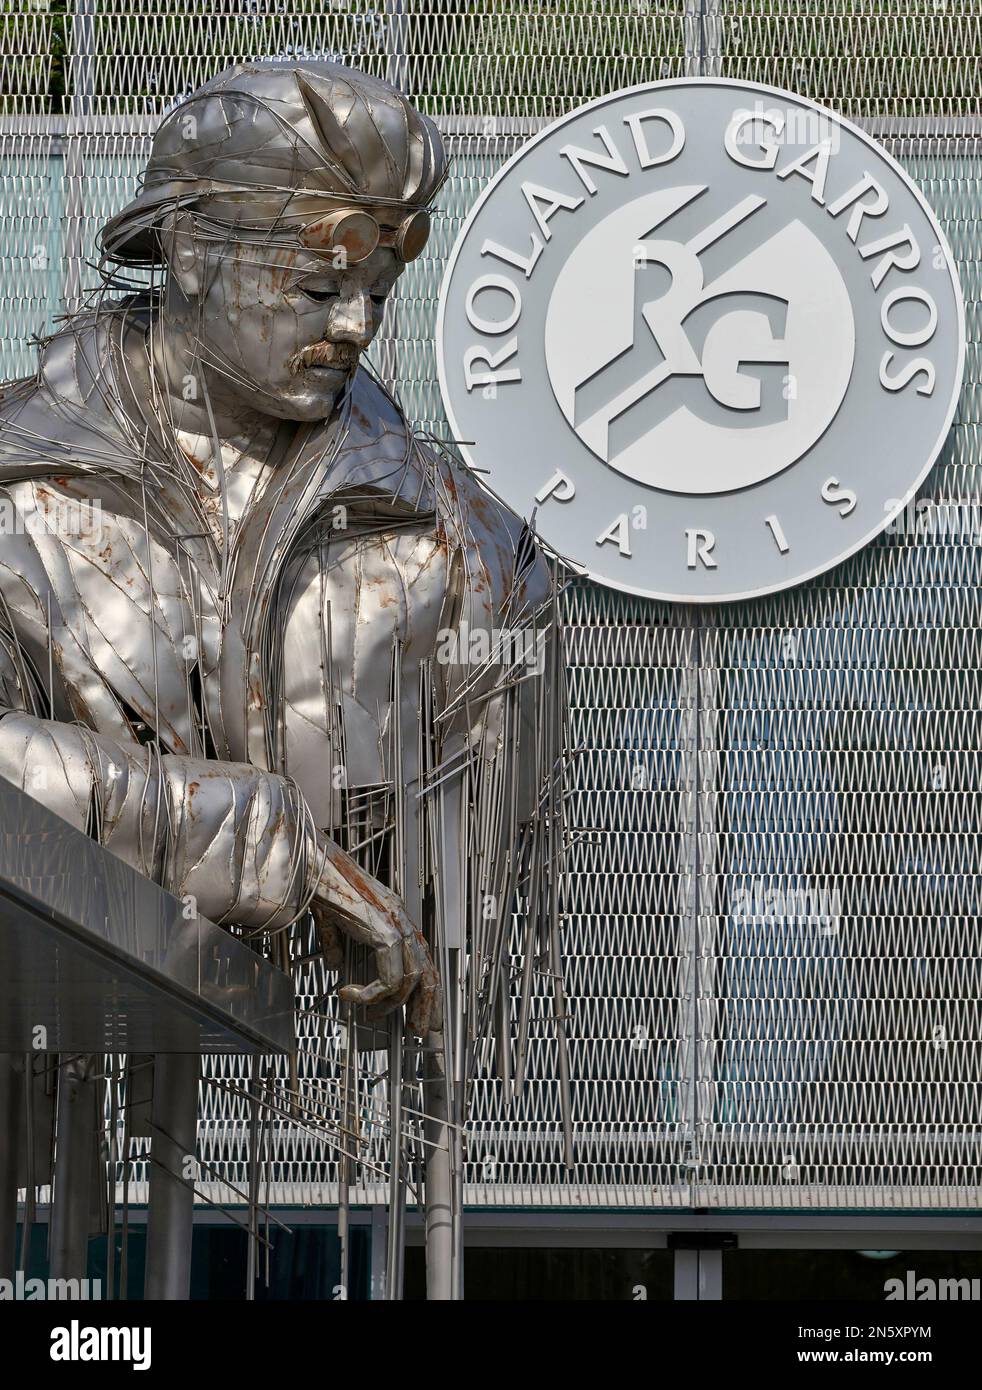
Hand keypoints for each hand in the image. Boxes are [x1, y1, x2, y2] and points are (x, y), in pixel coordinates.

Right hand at [310, 837, 441, 1035]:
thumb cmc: (323, 885)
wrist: (315, 866)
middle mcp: (401, 921)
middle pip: (428, 973)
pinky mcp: (383, 932)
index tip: (422, 1013)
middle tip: (417, 1030)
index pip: (422, 959)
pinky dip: (370, 994)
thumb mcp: (333, 921)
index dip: (426, 989)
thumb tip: (336, 966)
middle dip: (425, 1006)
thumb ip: (339, 943)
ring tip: (372, 1017)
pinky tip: (348, 994)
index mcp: (394, 917)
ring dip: (392, 1005)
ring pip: (410, 980)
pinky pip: (387, 978)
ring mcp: (395, 926)